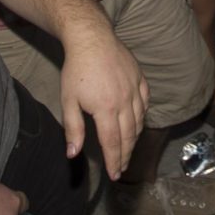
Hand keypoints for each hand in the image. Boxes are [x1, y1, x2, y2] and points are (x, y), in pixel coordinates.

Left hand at [59, 21, 148, 178]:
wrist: (92, 38)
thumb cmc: (77, 69)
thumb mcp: (68, 100)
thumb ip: (73, 129)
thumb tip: (73, 154)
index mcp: (106, 109)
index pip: (113, 143)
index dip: (114, 161)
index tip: (115, 175)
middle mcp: (125, 101)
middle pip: (129, 136)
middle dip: (126, 155)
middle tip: (122, 168)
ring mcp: (135, 89)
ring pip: (139, 121)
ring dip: (134, 139)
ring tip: (127, 149)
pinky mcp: (140, 79)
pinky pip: (145, 103)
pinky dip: (142, 116)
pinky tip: (136, 122)